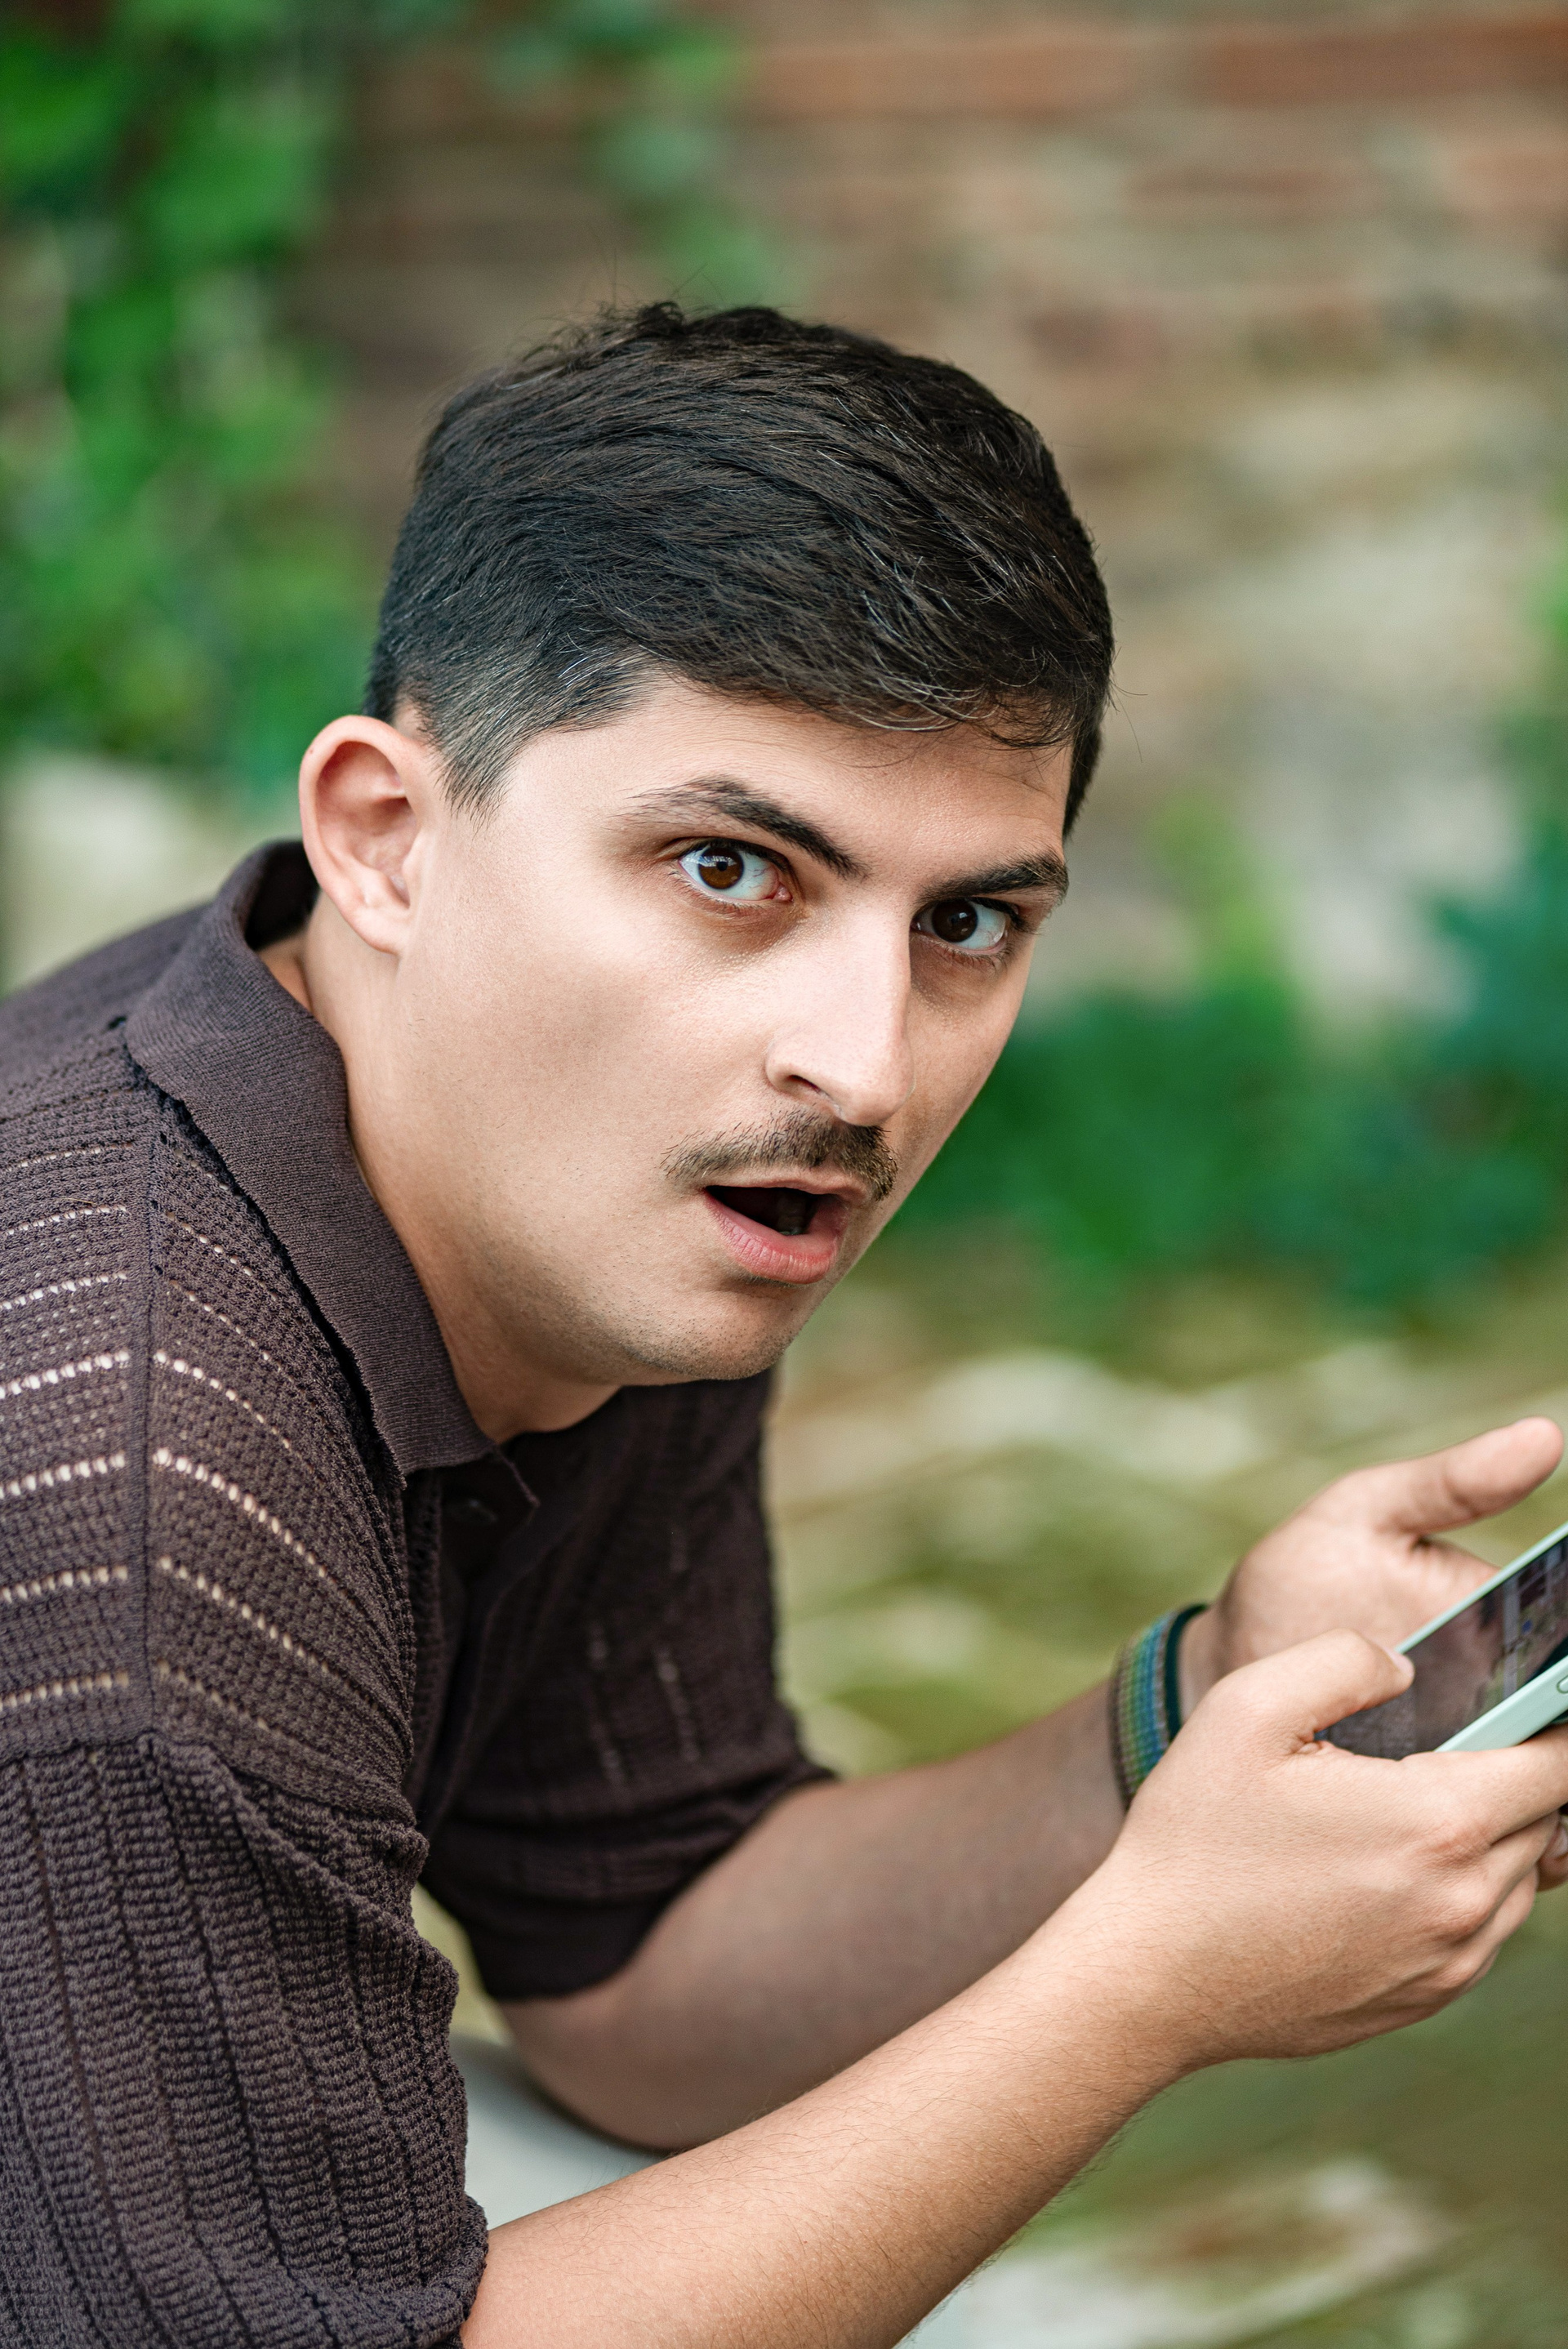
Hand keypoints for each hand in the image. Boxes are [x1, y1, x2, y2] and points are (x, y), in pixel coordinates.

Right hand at [1064, 1631, 1567, 2070]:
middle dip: (1510, 1772)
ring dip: (1486, 1833)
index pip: (1558, 1763)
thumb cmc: (1193, 1838)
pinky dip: (1458, 1889)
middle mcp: (1463, 1901)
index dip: (1555, 1720)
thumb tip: (1407, 1668)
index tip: (1535, 1700)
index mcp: (1434, 1822)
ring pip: (1519, 1877)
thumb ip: (1344, 1659)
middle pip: (1543, 1818)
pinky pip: (1482, 1930)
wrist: (1150, 1974)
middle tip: (1439, 1744)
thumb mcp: (1247, 1708)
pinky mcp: (1426, 1999)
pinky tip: (1383, 1867)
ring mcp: (1449, 1961)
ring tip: (1401, 1806)